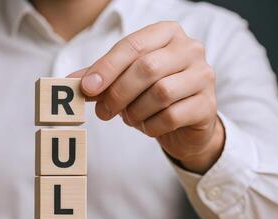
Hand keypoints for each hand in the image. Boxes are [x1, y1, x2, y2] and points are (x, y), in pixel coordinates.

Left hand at [69, 21, 223, 173]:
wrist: (186, 123)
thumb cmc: (151, 95)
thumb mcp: (124, 82)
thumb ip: (100, 78)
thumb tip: (69, 83)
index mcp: (166, 33)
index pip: (133, 46)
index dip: (107, 68)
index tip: (86, 89)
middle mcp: (190, 49)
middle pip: (147, 69)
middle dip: (118, 94)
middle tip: (102, 113)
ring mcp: (203, 76)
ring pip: (160, 93)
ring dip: (136, 112)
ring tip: (130, 118)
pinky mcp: (208, 105)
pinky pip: (172, 116)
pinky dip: (151, 126)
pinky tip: (148, 126)